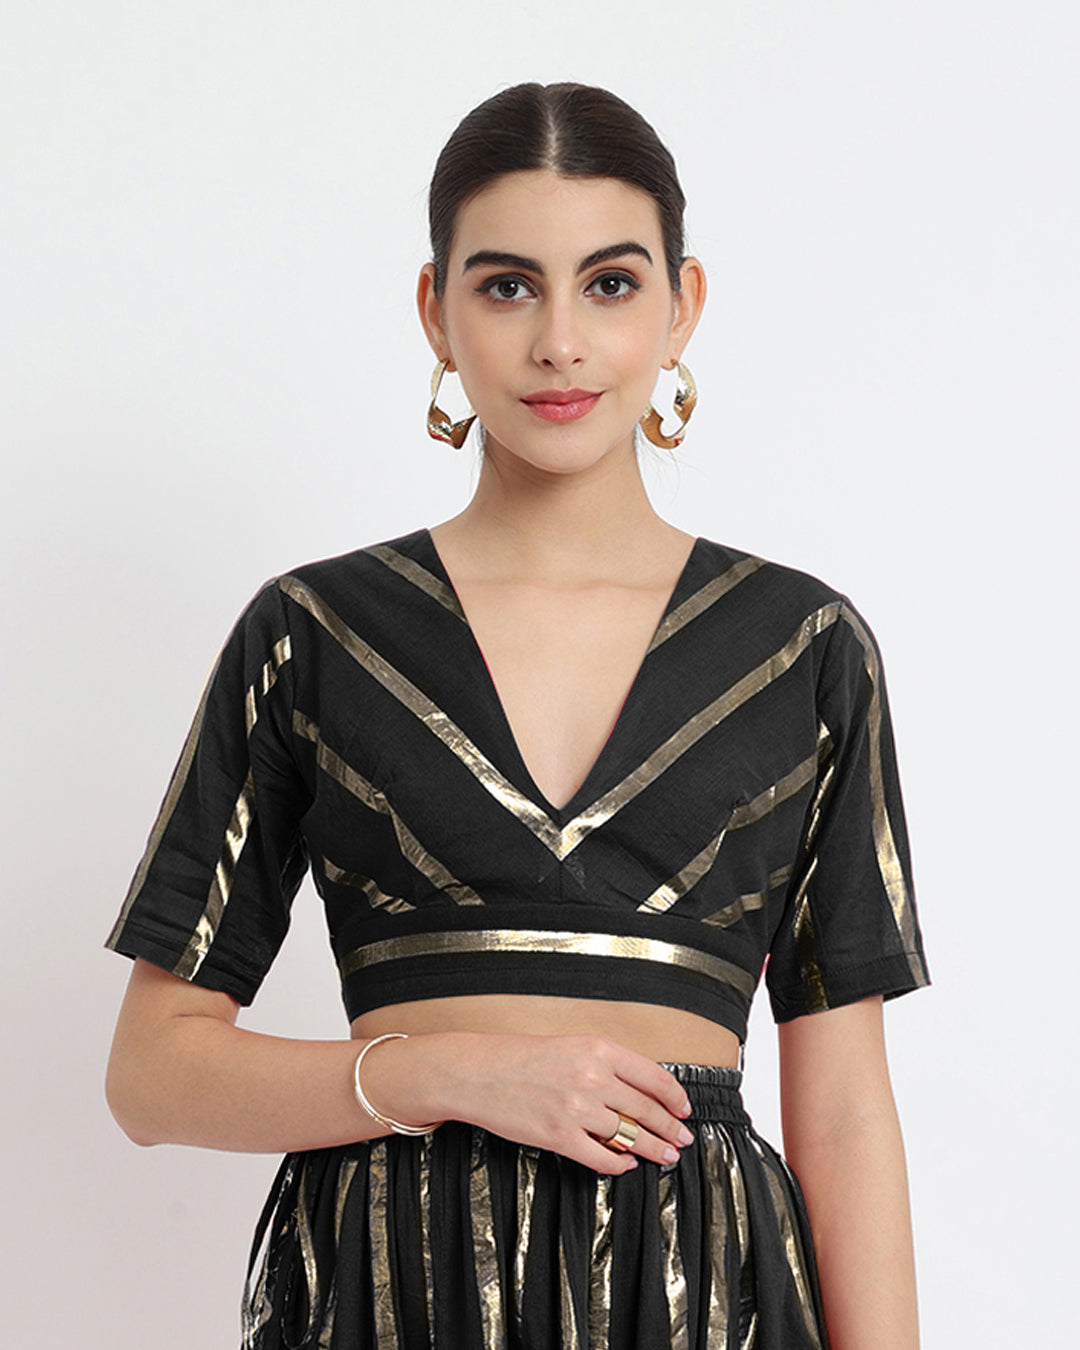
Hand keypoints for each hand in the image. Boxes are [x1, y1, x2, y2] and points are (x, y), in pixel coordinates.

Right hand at [412, 1032, 696, 1174]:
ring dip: (652, 1149)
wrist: (478, 1072)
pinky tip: (626, 1163)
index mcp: (598, 1049)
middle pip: (647, 1109)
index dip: (675, 1097)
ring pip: (630, 1135)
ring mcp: (576, 1109)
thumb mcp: (571, 1045)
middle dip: (670, 1128)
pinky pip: (602, 1157)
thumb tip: (642, 1091)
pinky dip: (620, 1163)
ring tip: (663, 1155)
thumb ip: (606, 1064)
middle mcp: (592, 1077)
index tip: (684, 1109)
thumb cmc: (521, 1057)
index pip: (654, 1076)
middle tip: (683, 1138)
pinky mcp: (559, 1137)